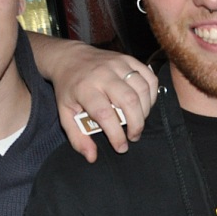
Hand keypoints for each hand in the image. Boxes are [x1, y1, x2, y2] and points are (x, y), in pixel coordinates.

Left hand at [31, 34, 156, 161]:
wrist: (70, 58)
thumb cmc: (68, 89)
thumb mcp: (65, 114)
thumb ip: (77, 137)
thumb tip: (92, 157)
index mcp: (85, 88)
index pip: (105, 114)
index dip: (116, 134)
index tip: (121, 147)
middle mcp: (103, 74)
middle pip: (129, 101)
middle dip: (136, 124)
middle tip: (133, 136)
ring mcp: (118, 64)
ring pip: (142, 89)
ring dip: (145, 111)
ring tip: (137, 122)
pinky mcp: (129, 59)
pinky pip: (149, 77)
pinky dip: (151, 94)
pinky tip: (144, 106)